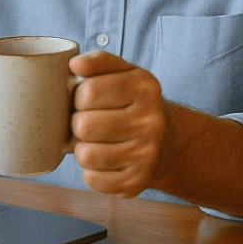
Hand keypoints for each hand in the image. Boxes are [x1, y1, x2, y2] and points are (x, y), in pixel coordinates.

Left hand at [69, 51, 168, 198]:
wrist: (167, 141)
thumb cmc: (133, 102)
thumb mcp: (124, 73)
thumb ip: (99, 61)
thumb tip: (75, 64)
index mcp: (144, 87)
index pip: (88, 91)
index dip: (78, 96)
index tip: (86, 99)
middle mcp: (151, 121)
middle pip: (85, 125)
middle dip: (78, 123)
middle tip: (88, 122)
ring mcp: (146, 154)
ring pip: (85, 155)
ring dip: (82, 148)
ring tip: (94, 142)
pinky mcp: (137, 182)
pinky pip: (92, 179)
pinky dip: (90, 171)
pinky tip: (103, 161)